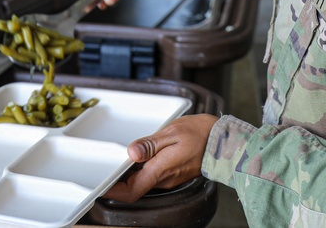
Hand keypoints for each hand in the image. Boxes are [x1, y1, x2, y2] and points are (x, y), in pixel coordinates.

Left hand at [102, 114, 218, 202]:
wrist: (224, 140)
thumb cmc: (200, 133)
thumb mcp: (172, 132)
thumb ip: (150, 144)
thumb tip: (131, 152)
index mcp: (161, 170)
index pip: (131, 191)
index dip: (114, 191)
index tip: (101, 186)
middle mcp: (164, 179)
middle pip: (135, 186)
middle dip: (119, 179)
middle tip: (105, 166)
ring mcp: (169, 178)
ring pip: (143, 180)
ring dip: (131, 172)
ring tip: (120, 156)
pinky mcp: (174, 173)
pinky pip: (153, 174)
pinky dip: (143, 167)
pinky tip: (141, 154)